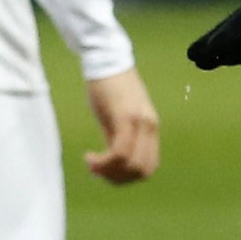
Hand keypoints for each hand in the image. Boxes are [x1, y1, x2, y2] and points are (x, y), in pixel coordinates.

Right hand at [84, 67, 161, 183]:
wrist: (105, 60)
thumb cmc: (108, 88)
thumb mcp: (115, 118)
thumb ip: (118, 139)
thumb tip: (112, 164)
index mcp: (150, 129)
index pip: (149, 167)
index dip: (128, 178)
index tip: (107, 173)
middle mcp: (149, 127)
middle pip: (142, 171)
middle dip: (118, 179)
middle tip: (97, 171)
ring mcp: (139, 122)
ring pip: (131, 164)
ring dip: (109, 172)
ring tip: (92, 164)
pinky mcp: (125, 117)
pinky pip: (120, 151)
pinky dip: (104, 162)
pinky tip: (90, 157)